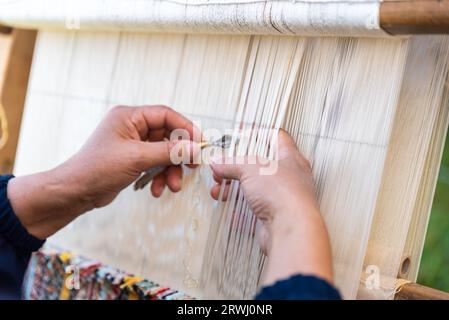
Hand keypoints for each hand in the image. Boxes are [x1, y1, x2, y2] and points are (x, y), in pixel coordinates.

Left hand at [7, 105, 199, 238]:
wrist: (76, 192)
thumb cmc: (96, 169)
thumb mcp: (137, 158)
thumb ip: (168, 152)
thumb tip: (193, 148)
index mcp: (129, 116)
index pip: (166, 115)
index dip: (185, 128)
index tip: (199, 143)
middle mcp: (132, 127)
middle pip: (167, 135)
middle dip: (178, 155)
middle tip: (191, 166)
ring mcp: (133, 143)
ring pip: (164, 152)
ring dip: (170, 170)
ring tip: (171, 185)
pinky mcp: (133, 159)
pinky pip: (156, 163)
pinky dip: (160, 176)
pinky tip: (156, 189)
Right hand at [210, 130, 332, 285]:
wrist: (291, 230)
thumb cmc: (283, 193)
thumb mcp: (251, 168)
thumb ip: (232, 163)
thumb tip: (218, 162)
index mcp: (291, 159)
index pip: (276, 137)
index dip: (258, 133)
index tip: (240, 134)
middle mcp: (290, 178)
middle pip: (260, 167)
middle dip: (237, 168)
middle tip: (222, 168)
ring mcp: (283, 199)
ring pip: (255, 190)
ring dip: (234, 189)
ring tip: (219, 190)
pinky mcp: (275, 219)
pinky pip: (254, 212)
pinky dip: (240, 211)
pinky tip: (230, 210)